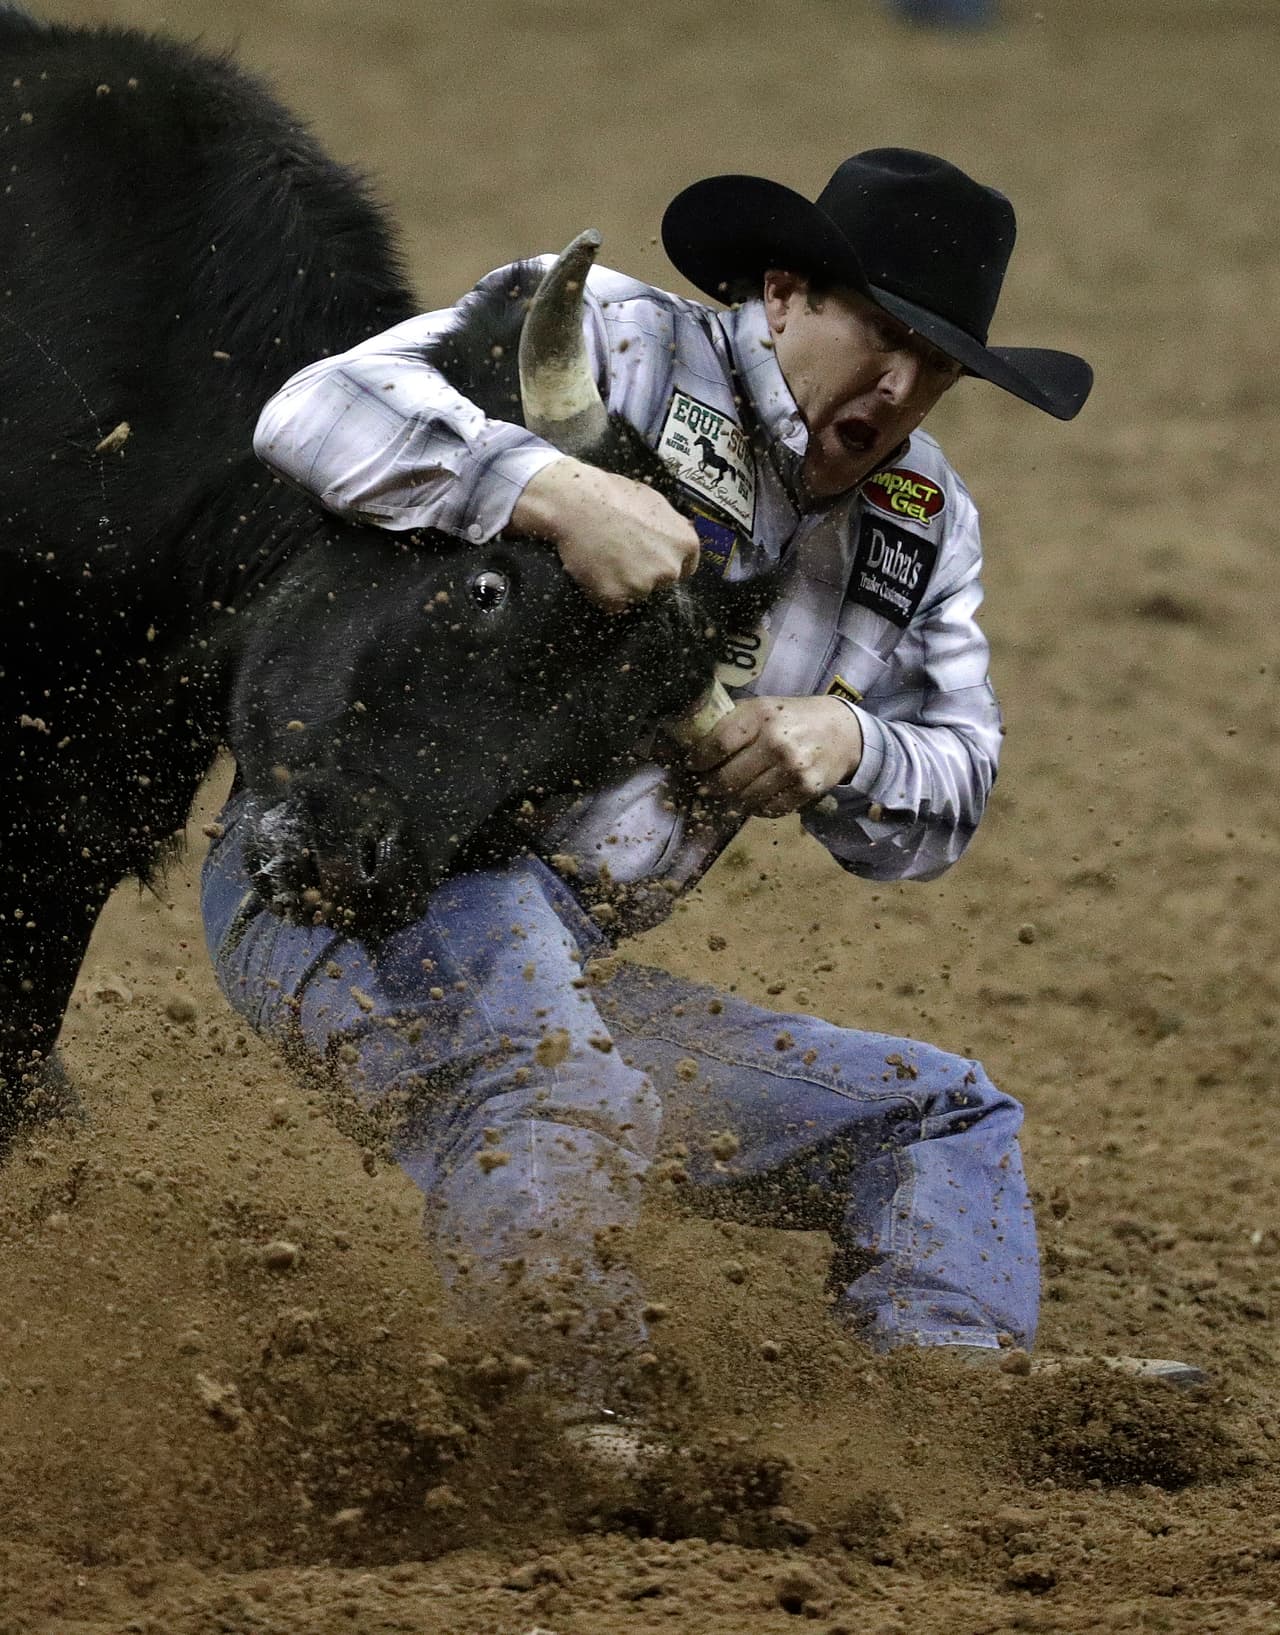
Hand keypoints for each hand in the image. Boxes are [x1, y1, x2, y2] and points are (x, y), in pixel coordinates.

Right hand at [512, 457, 699, 610]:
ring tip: (604, 557)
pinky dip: (603, 593)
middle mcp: (670, 568)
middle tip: (621, 554)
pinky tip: (594, 570)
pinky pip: (613, 604)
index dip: (664, 563)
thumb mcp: (655, 502)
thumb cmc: (612, 495)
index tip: (650, 561)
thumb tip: (674, 538)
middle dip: (644, 572)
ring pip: (636, 593)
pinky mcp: (616, 597)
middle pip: (660, 582)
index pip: (685, 568)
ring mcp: (643, 585)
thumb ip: (670, 528)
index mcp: (685, 544)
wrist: (575, 502)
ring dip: (622, 583)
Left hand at [687, 695, 863, 817]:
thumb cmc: (794, 718)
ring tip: (728, 796)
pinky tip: (755, 800)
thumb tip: (694, 741)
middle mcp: (777, 741)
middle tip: (705, 788)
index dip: (699, 760)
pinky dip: (758, 808)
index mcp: (761, 715)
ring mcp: (793, 768)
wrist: (843, 730)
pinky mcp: (807, 789)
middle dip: (711, 786)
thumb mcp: (764, 707)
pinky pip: (770, 809)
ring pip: (746, 798)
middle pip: (728, 777)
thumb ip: (733, 721)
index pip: (718, 744)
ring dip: (732, 801)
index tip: (692, 766)